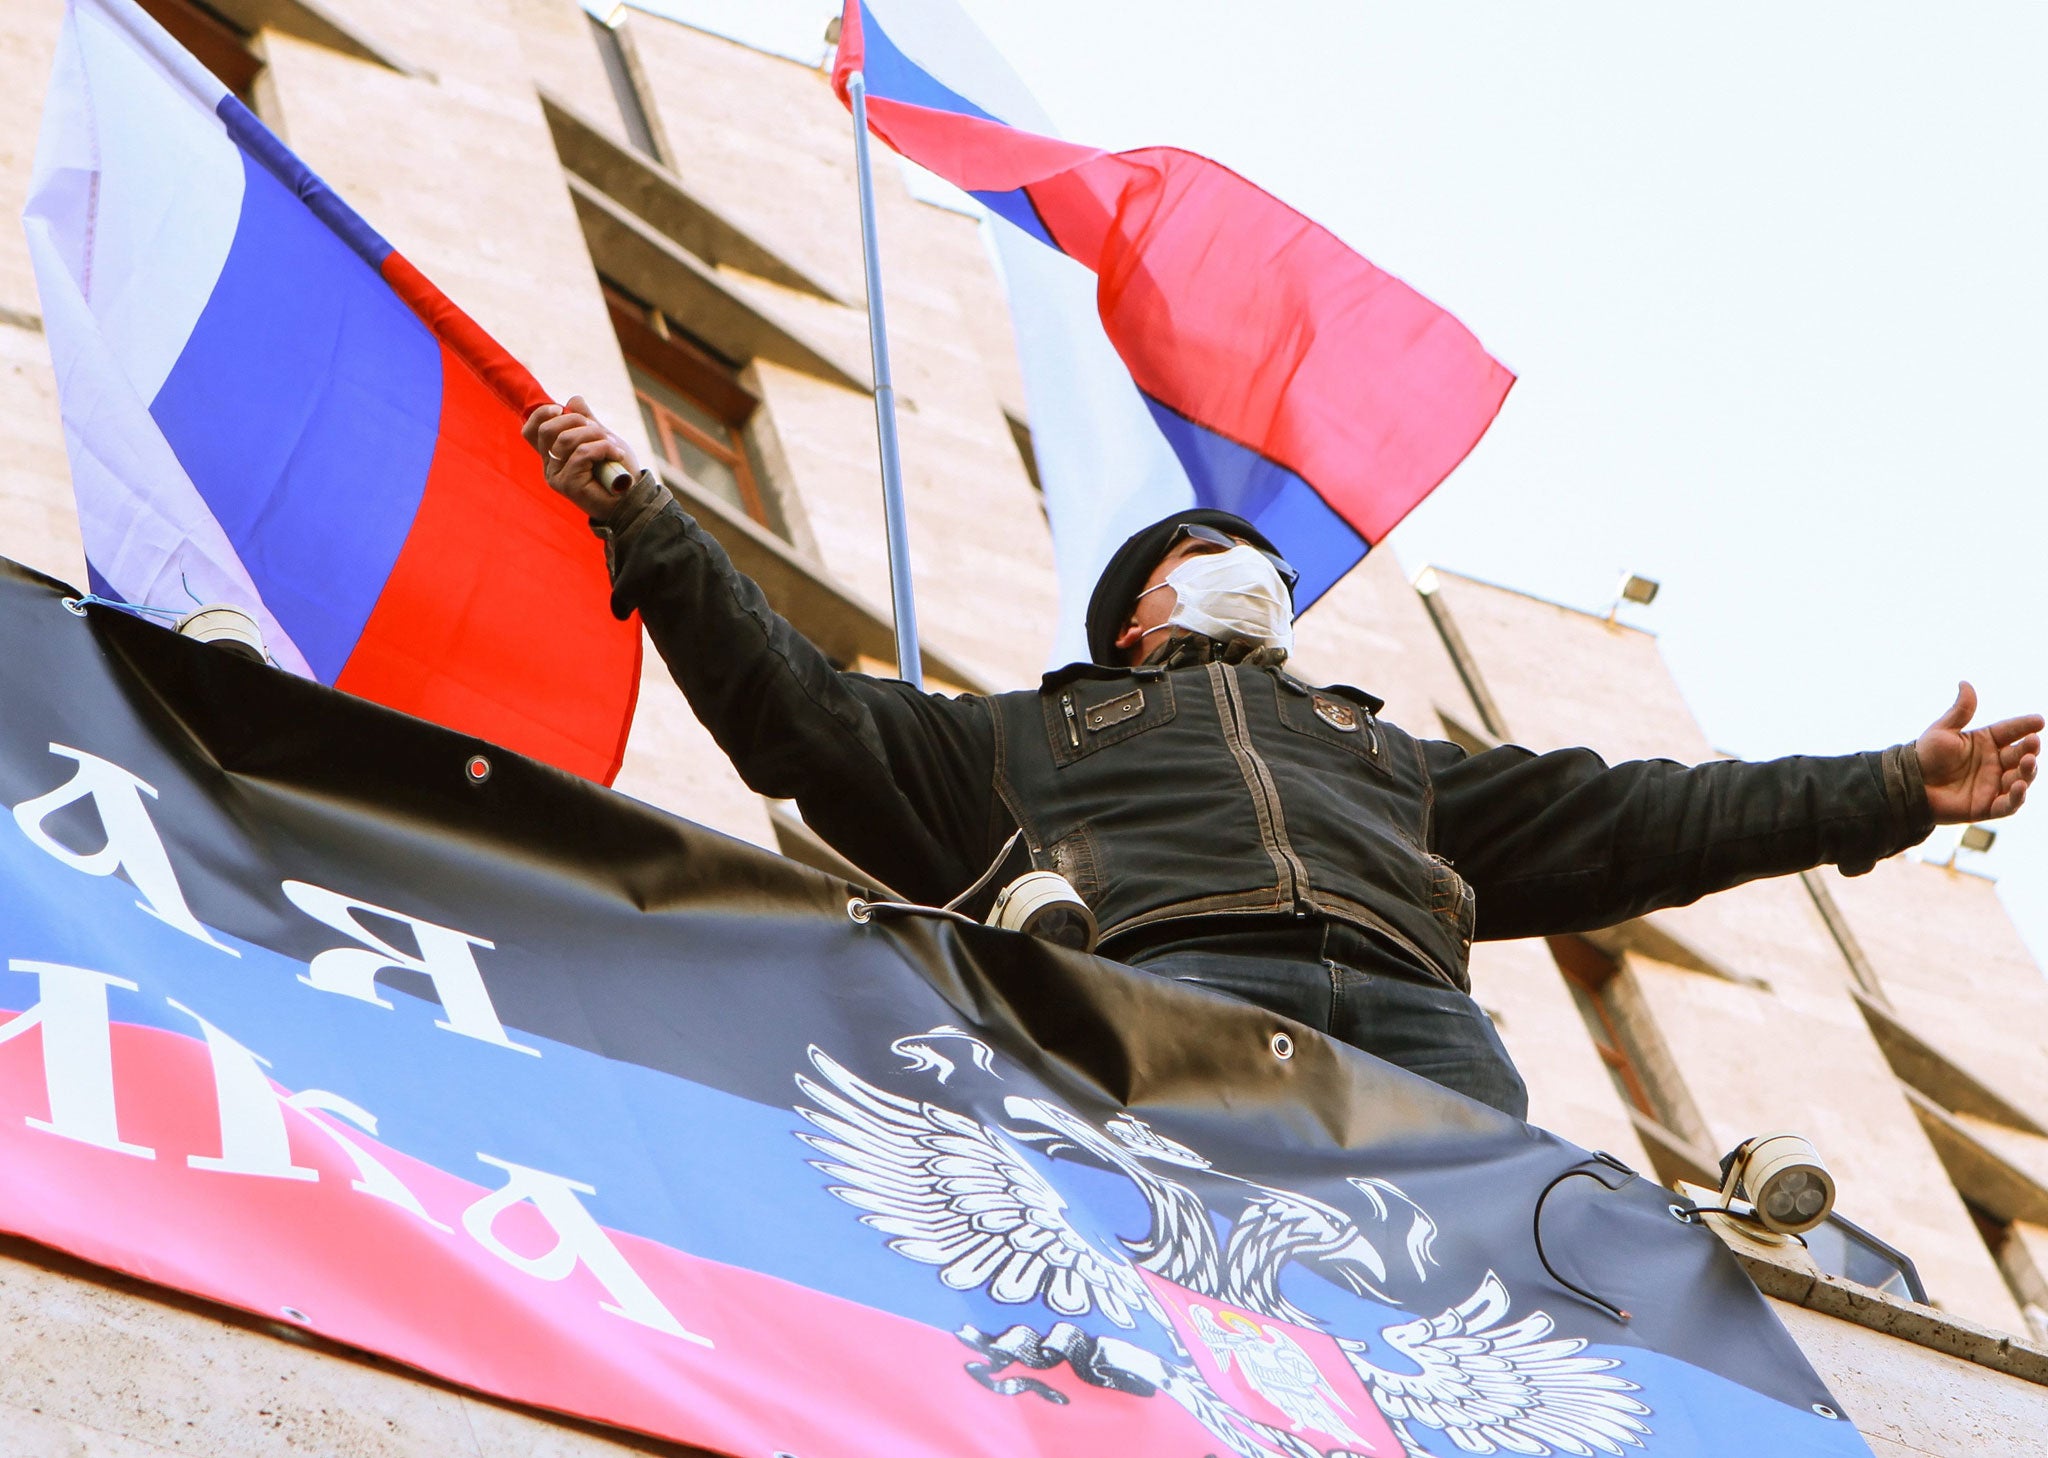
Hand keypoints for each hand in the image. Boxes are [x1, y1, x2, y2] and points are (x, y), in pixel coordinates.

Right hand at [521, 395, 639, 518]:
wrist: (633, 497)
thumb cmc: (617, 469)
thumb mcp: (601, 438)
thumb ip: (586, 421)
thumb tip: (573, 400)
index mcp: (552, 454)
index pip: (531, 431)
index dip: (541, 414)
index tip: (560, 409)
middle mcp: (549, 466)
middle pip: (548, 430)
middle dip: (577, 421)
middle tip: (599, 431)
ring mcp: (556, 477)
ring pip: (567, 439)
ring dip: (595, 435)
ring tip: (612, 445)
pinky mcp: (568, 485)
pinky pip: (581, 454)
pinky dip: (603, 448)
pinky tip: (616, 454)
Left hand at [1916, 682, 2039, 823]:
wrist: (1908, 783)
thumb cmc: (1925, 755)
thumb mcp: (1943, 731)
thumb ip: (1960, 711)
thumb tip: (1965, 683)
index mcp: (1986, 742)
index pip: (2010, 731)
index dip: (2024, 726)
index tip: (2038, 721)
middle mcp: (1994, 763)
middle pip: (2020, 754)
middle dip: (2030, 749)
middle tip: (2034, 742)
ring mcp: (1993, 785)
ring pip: (2020, 778)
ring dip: (2028, 771)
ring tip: (2028, 761)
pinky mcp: (1987, 806)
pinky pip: (2008, 804)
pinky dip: (2017, 797)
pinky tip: (2020, 786)